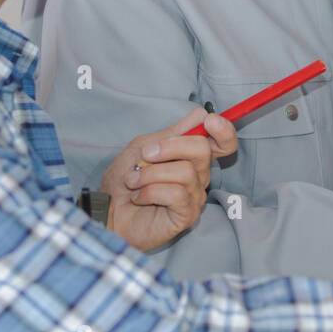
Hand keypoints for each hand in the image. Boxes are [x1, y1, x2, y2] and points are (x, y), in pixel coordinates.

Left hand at [98, 107, 237, 251]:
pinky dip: (150, 192)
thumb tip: (203, 117)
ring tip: (133, 181)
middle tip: (145, 155)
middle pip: (202, 149)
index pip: (224, 142)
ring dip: (150, 174)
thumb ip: (171, 134)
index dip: (224, 129)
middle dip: (169, 147)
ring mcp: (195, 195)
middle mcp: (199, 174)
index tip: (209, 122)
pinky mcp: (188, 214)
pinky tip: (138, 198)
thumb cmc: (125, 180)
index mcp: (190, 155)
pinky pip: (177, 194)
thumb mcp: (143, 147)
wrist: (108, 210)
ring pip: (185, 172)